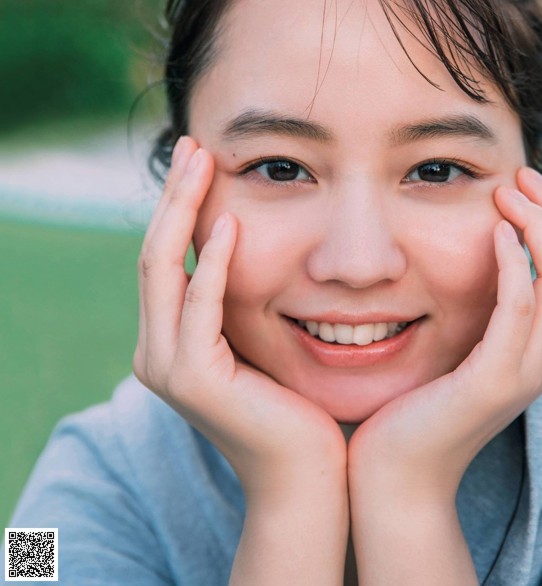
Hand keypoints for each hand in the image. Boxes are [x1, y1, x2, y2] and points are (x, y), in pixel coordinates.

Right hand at [133, 136, 345, 500]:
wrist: (308, 477)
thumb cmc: (294, 406)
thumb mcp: (258, 340)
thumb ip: (239, 301)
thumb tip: (243, 242)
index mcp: (169, 339)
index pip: (165, 257)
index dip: (178, 205)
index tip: (199, 158)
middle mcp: (155, 351)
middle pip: (155, 253)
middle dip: (174, 195)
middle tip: (193, 144)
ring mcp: (168, 366)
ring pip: (164, 269)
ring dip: (184, 211)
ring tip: (203, 162)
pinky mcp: (194, 380)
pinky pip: (201, 306)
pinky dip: (211, 263)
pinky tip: (229, 224)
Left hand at [347, 167, 541, 583]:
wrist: (393, 475)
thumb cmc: (411, 407)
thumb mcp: (452, 348)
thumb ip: (471, 312)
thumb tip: (467, 258)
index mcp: (536, 349)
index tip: (520, 183)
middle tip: (520, 174)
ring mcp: (524, 371)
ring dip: (539, 225)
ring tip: (507, 191)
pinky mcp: (494, 381)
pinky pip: (519, 308)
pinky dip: (514, 263)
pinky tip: (494, 232)